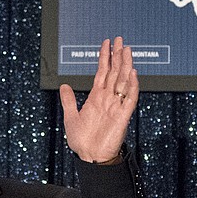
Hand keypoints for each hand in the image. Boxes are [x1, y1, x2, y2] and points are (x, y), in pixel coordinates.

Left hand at [59, 36, 136, 163]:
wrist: (90, 158)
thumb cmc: (82, 141)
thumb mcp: (71, 117)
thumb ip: (68, 100)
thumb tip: (64, 86)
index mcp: (96, 98)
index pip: (102, 72)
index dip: (104, 57)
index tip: (106, 44)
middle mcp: (107, 99)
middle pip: (115, 73)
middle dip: (117, 56)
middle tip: (119, 40)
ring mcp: (116, 106)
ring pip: (123, 81)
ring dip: (125, 66)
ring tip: (127, 50)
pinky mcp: (123, 116)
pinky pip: (130, 99)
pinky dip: (132, 86)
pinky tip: (132, 73)